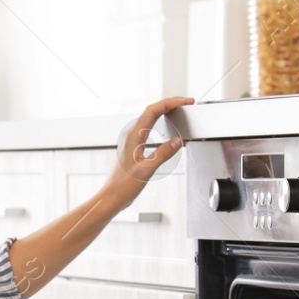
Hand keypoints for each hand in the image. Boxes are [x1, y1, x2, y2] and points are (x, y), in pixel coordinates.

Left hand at [103, 96, 193, 211]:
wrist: (112, 196)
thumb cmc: (124, 185)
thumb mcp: (147, 169)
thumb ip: (163, 154)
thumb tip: (177, 141)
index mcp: (133, 136)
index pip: (153, 110)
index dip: (171, 102)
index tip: (185, 102)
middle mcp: (131, 135)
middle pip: (152, 110)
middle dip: (170, 103)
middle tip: (186, 103)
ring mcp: (131, 140)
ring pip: (149, 118)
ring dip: (164, 111)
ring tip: (179, 109)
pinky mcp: (133, 146)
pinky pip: (147, 127)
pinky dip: (159, 122)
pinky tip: (164, 127)